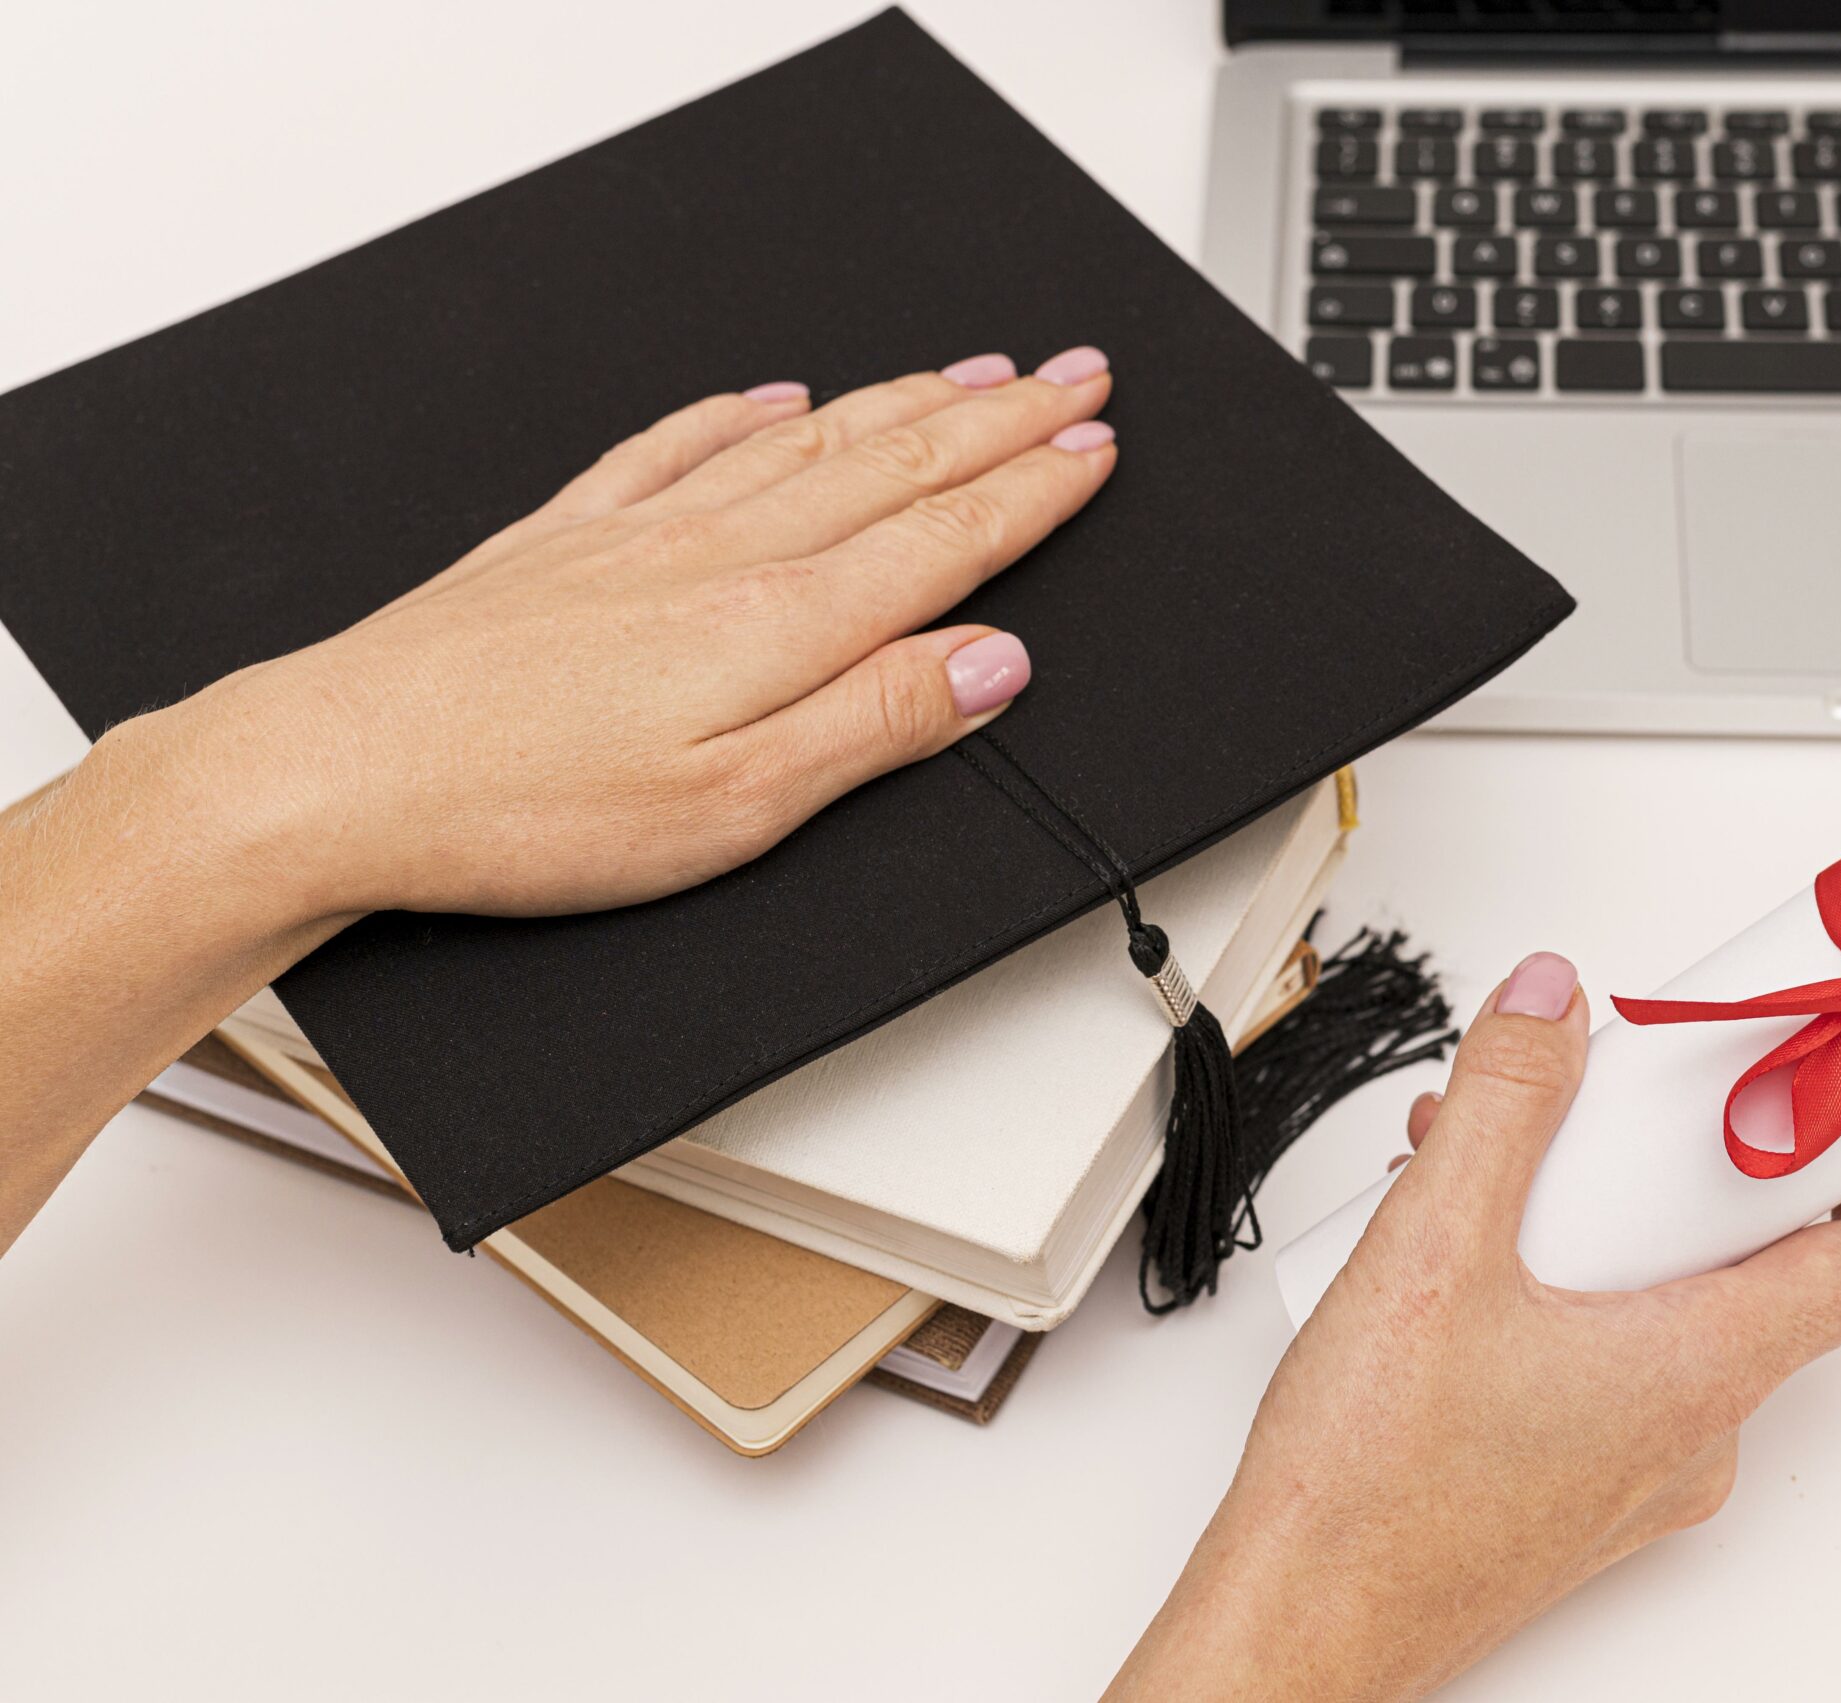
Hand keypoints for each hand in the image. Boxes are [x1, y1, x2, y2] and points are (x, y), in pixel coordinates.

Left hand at [0, 347, 1116, 1248]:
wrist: (337, 772)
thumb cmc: (526, 809)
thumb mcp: (738, 806)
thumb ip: (873, 724)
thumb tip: (989, 665)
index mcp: (776, 624)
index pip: (942, 538)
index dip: (1032, 490)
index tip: (1095, 447)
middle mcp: (718, 555)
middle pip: (892, 467)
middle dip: (999, 416)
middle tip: (1075, 375)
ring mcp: (637, 535)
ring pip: (804, 442)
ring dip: (902, 400)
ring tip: (971, 369)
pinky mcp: (562, 541)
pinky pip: (675, 445)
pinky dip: (740, 412)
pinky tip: (769, 396)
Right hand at [1111, 952, 1840, 1702]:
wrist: (1296, 1627)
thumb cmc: (1365, 1495)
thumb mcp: (1431, 1249)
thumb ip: (1508, 1103)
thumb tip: (1554, 1005)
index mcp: (1698, 1372)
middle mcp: (1691, 1433)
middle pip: (1754, 1263)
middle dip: (1679, 1157)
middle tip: (1620, 1095)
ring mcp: (1638, 1470)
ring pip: (1666, 1304)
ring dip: (1596, 1215)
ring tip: (1478, 1167)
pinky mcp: (1578, 1487)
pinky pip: (1611, 1355)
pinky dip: (1560, 1281)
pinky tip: (1454, 1252)